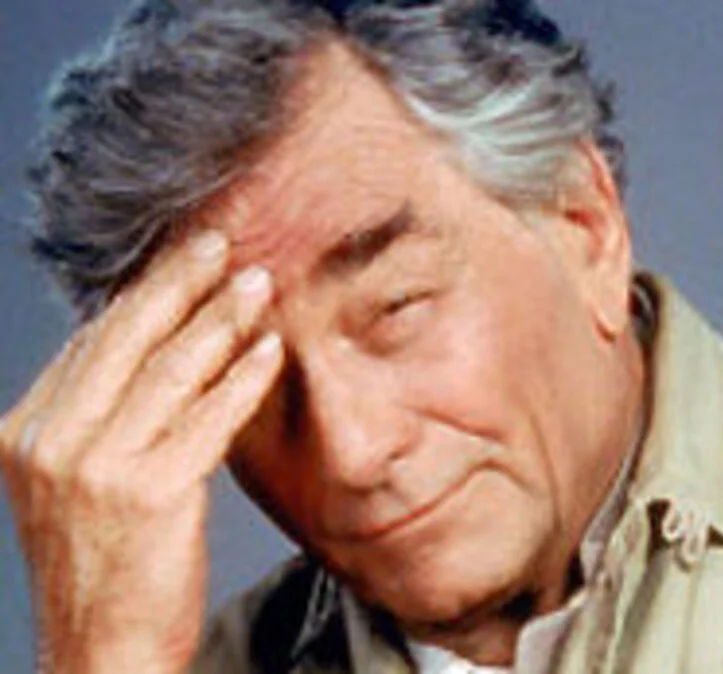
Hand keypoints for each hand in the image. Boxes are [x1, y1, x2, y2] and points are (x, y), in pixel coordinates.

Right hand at [0, 231, 283, 673]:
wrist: (102, 652)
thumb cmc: (103, 564)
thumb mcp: (77, 482)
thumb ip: (100, 417)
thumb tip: (146, 343)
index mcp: (26, 432)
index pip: (93, 342)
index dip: (143, 292)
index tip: (184, 256)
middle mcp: (52, 443)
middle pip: (126, 338)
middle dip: (179, 282)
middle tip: (222, 240)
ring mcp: (97, 468)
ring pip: (172, 370)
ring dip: (221, 318)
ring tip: (258, 283)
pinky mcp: (150, 495)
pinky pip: (209, 418)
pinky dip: (244, 378)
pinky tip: (272, 350)